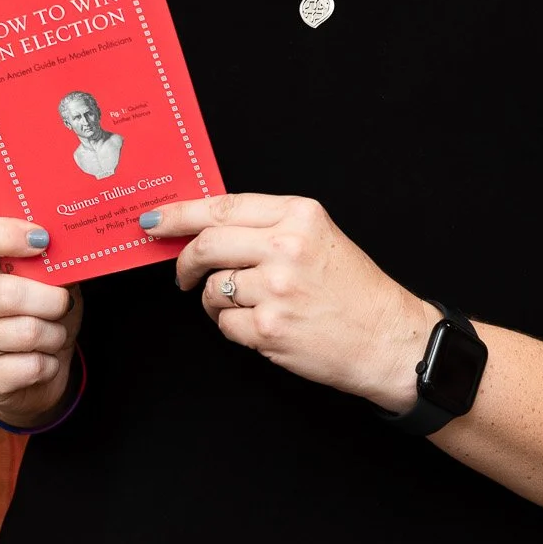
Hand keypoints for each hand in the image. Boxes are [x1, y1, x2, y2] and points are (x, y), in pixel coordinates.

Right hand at [0, 209, 81, 425]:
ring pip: (27, 332)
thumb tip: (75, 240)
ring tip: (52, 334)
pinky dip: (49, 364)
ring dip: (55, 335)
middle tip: (62, 304)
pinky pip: (30, 366)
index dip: (4, 235)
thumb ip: (52, 259)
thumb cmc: (41, 314)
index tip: (42, 240)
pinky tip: (43, 360)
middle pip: (6, 293)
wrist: (31, 370)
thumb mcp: (49, 280)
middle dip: (51, 300)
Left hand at [143, 194, 438, 413]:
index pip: (222, 206)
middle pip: (206, 244)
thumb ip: (269, 227)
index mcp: (299, 216)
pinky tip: (261, 326)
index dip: (180, 214)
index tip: (155, 221)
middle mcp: (286, 246)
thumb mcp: (319, 238)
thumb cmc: (354, 290)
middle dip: (184, 261)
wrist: (387, 337)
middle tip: (183, 274)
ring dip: (216, 301)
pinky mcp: (268, 328)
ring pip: (212, 289)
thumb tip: (207, 228)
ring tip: (246, 306)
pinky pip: (224, 325)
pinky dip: (233, 327)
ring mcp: (276, 288)